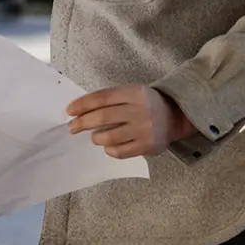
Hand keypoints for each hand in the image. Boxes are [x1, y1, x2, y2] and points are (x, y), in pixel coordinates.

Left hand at [66, 85, 194, 159]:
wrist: (174, 116)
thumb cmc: (145, 104)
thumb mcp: (131, 93)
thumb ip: (109, 99)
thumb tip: (79, 111)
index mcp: (133, 93)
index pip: (102, 98)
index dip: (82, 105)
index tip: (69, 111)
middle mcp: (139, 110)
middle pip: (102, 117)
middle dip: (82, 123)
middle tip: (72, 127)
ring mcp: (144, 129)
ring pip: (108, 137)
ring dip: (96, 137)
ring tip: (95, 136)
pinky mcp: (147, 146)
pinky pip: (119, 151)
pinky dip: (109, 149)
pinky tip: (110, 145)